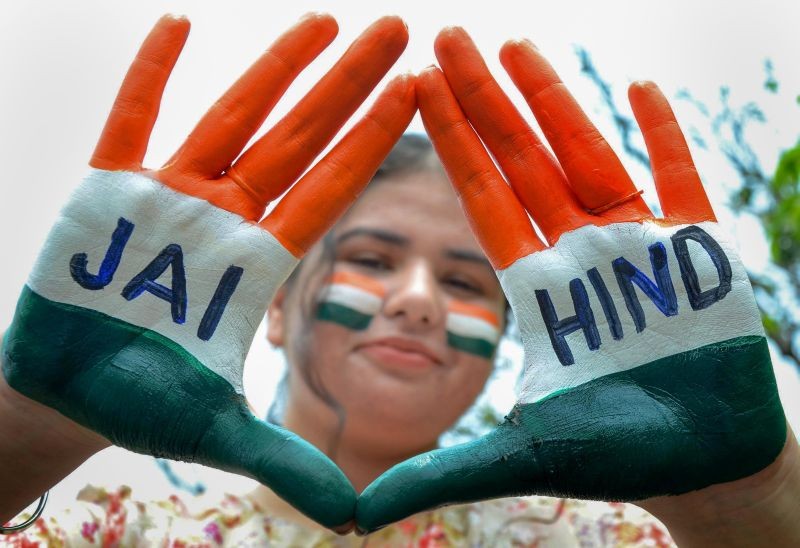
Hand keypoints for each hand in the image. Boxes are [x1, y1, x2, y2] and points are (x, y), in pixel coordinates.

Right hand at [1, 14, 414, 529]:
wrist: (69, 389)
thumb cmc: (141, 404)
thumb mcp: (219, 435)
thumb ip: (286, 461)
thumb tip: (358, 517)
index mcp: (259, 263)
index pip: (331, 189)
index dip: (375, 142)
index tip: (418, 93)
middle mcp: (226, 219)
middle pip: (301, 138)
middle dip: (349, 85)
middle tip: (399, 28)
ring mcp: (169, 198)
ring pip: (233, 116)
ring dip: (278, 66)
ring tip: (327, 18)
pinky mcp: (106, 189)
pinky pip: (132, 119)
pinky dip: (151, 75)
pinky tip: (179, 24)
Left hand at [356, 27, 787, 531]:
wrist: (710, 465)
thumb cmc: (623, 458)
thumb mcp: (524, 457)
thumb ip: (445, 473)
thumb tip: (355, 516)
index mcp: (534, 288)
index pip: (482, 200)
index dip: (450, 146)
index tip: (417, 90)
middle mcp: (578, 255)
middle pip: (523, 163)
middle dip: (486, 102)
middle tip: (447, 39)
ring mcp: (638, 245)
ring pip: (589, 155)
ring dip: (554, 101)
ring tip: (518, 45)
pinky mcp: (700, 250)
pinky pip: (680, 177)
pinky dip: (662, 135)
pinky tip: (636, 88)